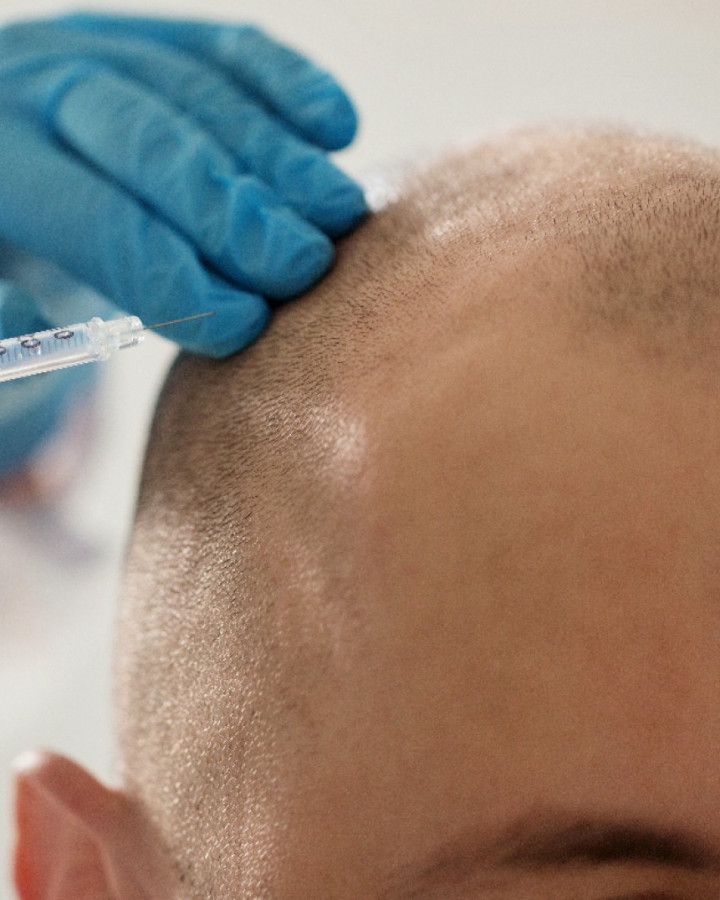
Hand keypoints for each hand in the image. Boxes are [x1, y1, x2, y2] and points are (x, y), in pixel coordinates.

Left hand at [0, 13, 366, 357]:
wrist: (9, 206)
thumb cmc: (9, 278)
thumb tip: (30, 317)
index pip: (95, 219)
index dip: (175, 277)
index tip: (244, 326)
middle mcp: (34, 85)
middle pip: (151, 142)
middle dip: (238, 209)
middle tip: (304, 266)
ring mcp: (98, 46)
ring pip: (200, 93)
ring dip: (283, 158)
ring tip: (342, 215)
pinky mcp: (153, 39)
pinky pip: (227, 51)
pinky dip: (287, 83)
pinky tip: (337, 126)